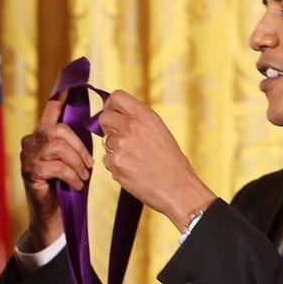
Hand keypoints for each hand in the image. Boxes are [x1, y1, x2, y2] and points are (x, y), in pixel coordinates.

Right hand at [19, 90, 93, 250]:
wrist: (51, 216)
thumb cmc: (65, 187)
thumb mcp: (73, 161)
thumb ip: (77, 144)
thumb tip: (96, 125)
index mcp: (43, 135)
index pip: (51, 110)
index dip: (60, 97)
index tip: (71, 84)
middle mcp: (31, 142)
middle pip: (59, 130)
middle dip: (80, 148)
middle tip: (90, 166)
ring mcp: (28, 157)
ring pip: (58, 147)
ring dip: (77, 164)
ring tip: (83, 178)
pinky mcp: (30, 172)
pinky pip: (57, 166)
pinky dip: (72, 176)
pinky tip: (77, 185)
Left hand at [99, 90, 216, 229]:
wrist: (177, 186)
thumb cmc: (171, 161)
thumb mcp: (158, 130)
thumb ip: (138, 121)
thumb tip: (117, 117)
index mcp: (144, 115)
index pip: (116, 97)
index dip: (110, 105)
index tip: (111, 113)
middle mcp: (131, 126)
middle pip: (104, 117)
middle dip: (107, 127)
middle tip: (118, 137)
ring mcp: (121, 144)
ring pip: (106, 142)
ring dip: (116, 150)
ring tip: (135, 160)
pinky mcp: (115, 163)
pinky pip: (108, 160)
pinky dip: (117, 166)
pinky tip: (133, 171)